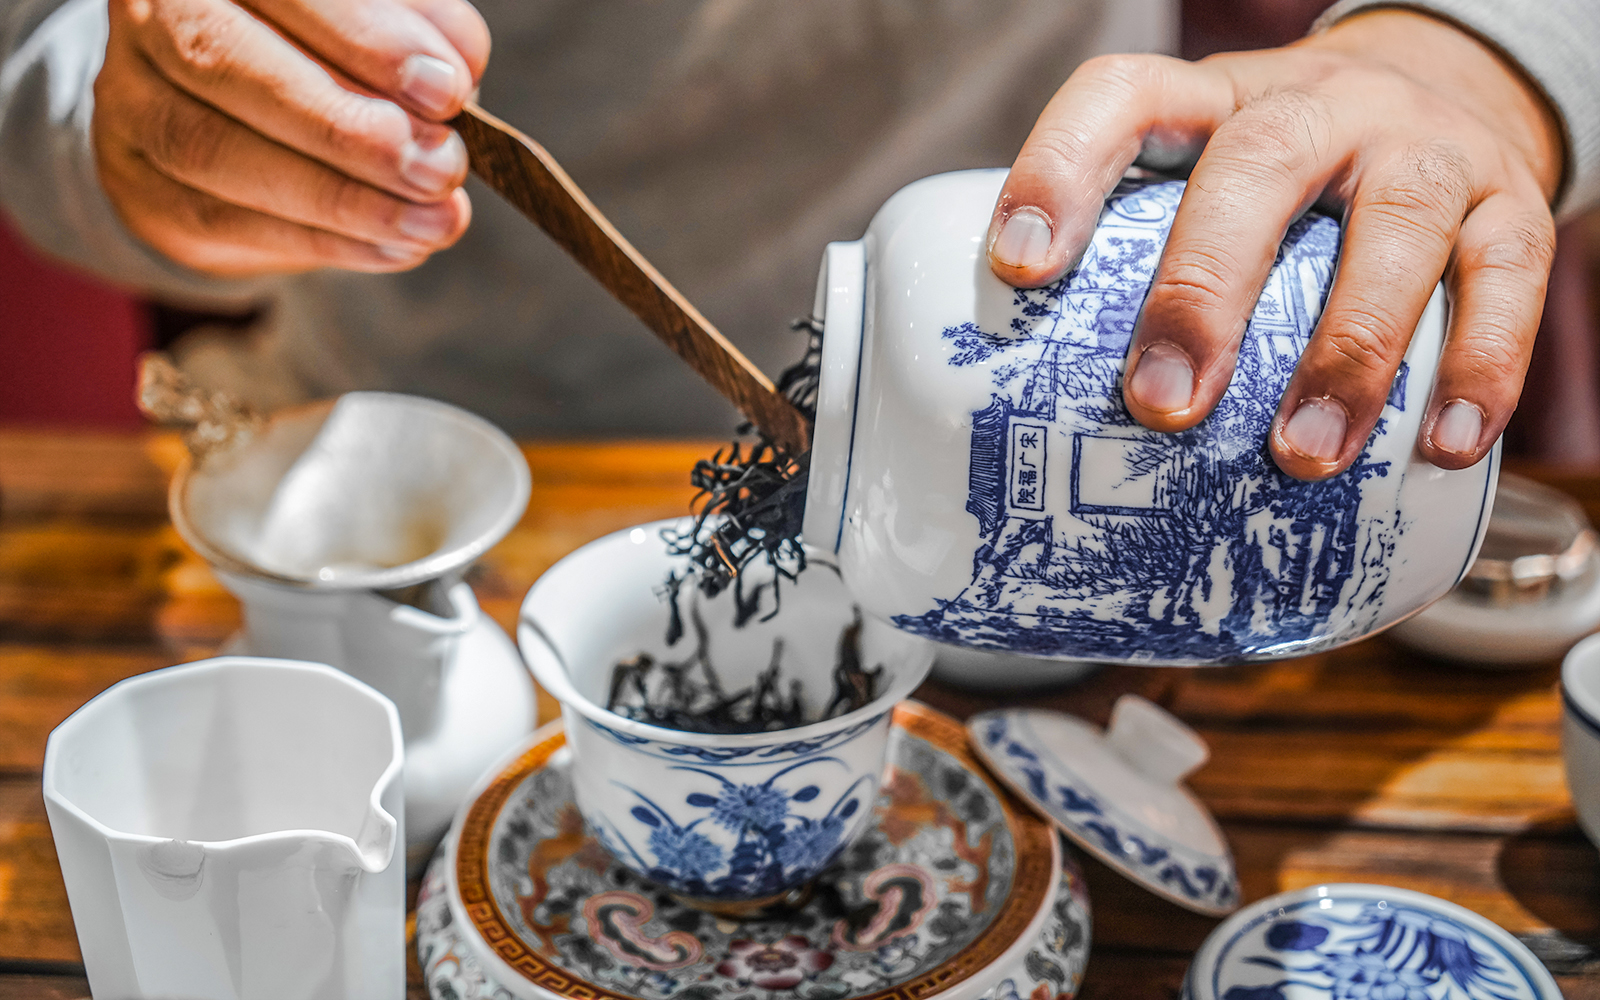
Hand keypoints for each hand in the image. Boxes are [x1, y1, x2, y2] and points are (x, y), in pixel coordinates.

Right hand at [94, 0, 488, 275]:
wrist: (235, 115)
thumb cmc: (327, 51)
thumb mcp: (378, 24)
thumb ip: (416, 28)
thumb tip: (452, 73)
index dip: (363, 36)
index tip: (446, 90)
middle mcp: (150, 15)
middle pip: (226, 62)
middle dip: (348, 127)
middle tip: (441, 169)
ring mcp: (131, 101)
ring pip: (217, 150)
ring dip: (343, 198)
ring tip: (433, 220)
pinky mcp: (140, 187)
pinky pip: (222, 220)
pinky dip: (323, 241)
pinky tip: (395, 247)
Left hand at [987, 10, 1562, 478]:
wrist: (1453, 95)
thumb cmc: (1291, 182)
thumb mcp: (1209, 182)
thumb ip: (1143, 262)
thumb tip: (1050, 419)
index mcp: (1217, 99)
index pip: (1126, 97)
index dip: (1061, 168)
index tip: (1018, 266)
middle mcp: (1320, 106)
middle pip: (1257, 167)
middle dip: (1204, 289)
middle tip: (1163, 403)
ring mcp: (1424, 147)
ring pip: (1395, 226)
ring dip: (1348, 350)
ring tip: (1300, 454)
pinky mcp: (1513, 203)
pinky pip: (1507, 276)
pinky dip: (1482, 364)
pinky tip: (1444, 446)